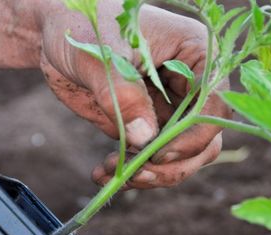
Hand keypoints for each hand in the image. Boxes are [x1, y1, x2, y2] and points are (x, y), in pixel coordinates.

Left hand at [40, 1, 230, 188]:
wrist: (57, 33)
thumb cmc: (83, 23)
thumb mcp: (101, 52)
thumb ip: (124, 93)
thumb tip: (145, 138)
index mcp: (194, 54)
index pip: (214, 104)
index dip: (194, 135)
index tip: (160, 154)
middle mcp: (187, 86)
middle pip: (203, 140)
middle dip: (172, 164)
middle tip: (136, 173)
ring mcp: (167, 109)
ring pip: (179, 156)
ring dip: (150, 174)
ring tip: (109, 173)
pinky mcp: (145, 125)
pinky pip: (149, 158)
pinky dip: (131, 173)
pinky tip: (103, 174)